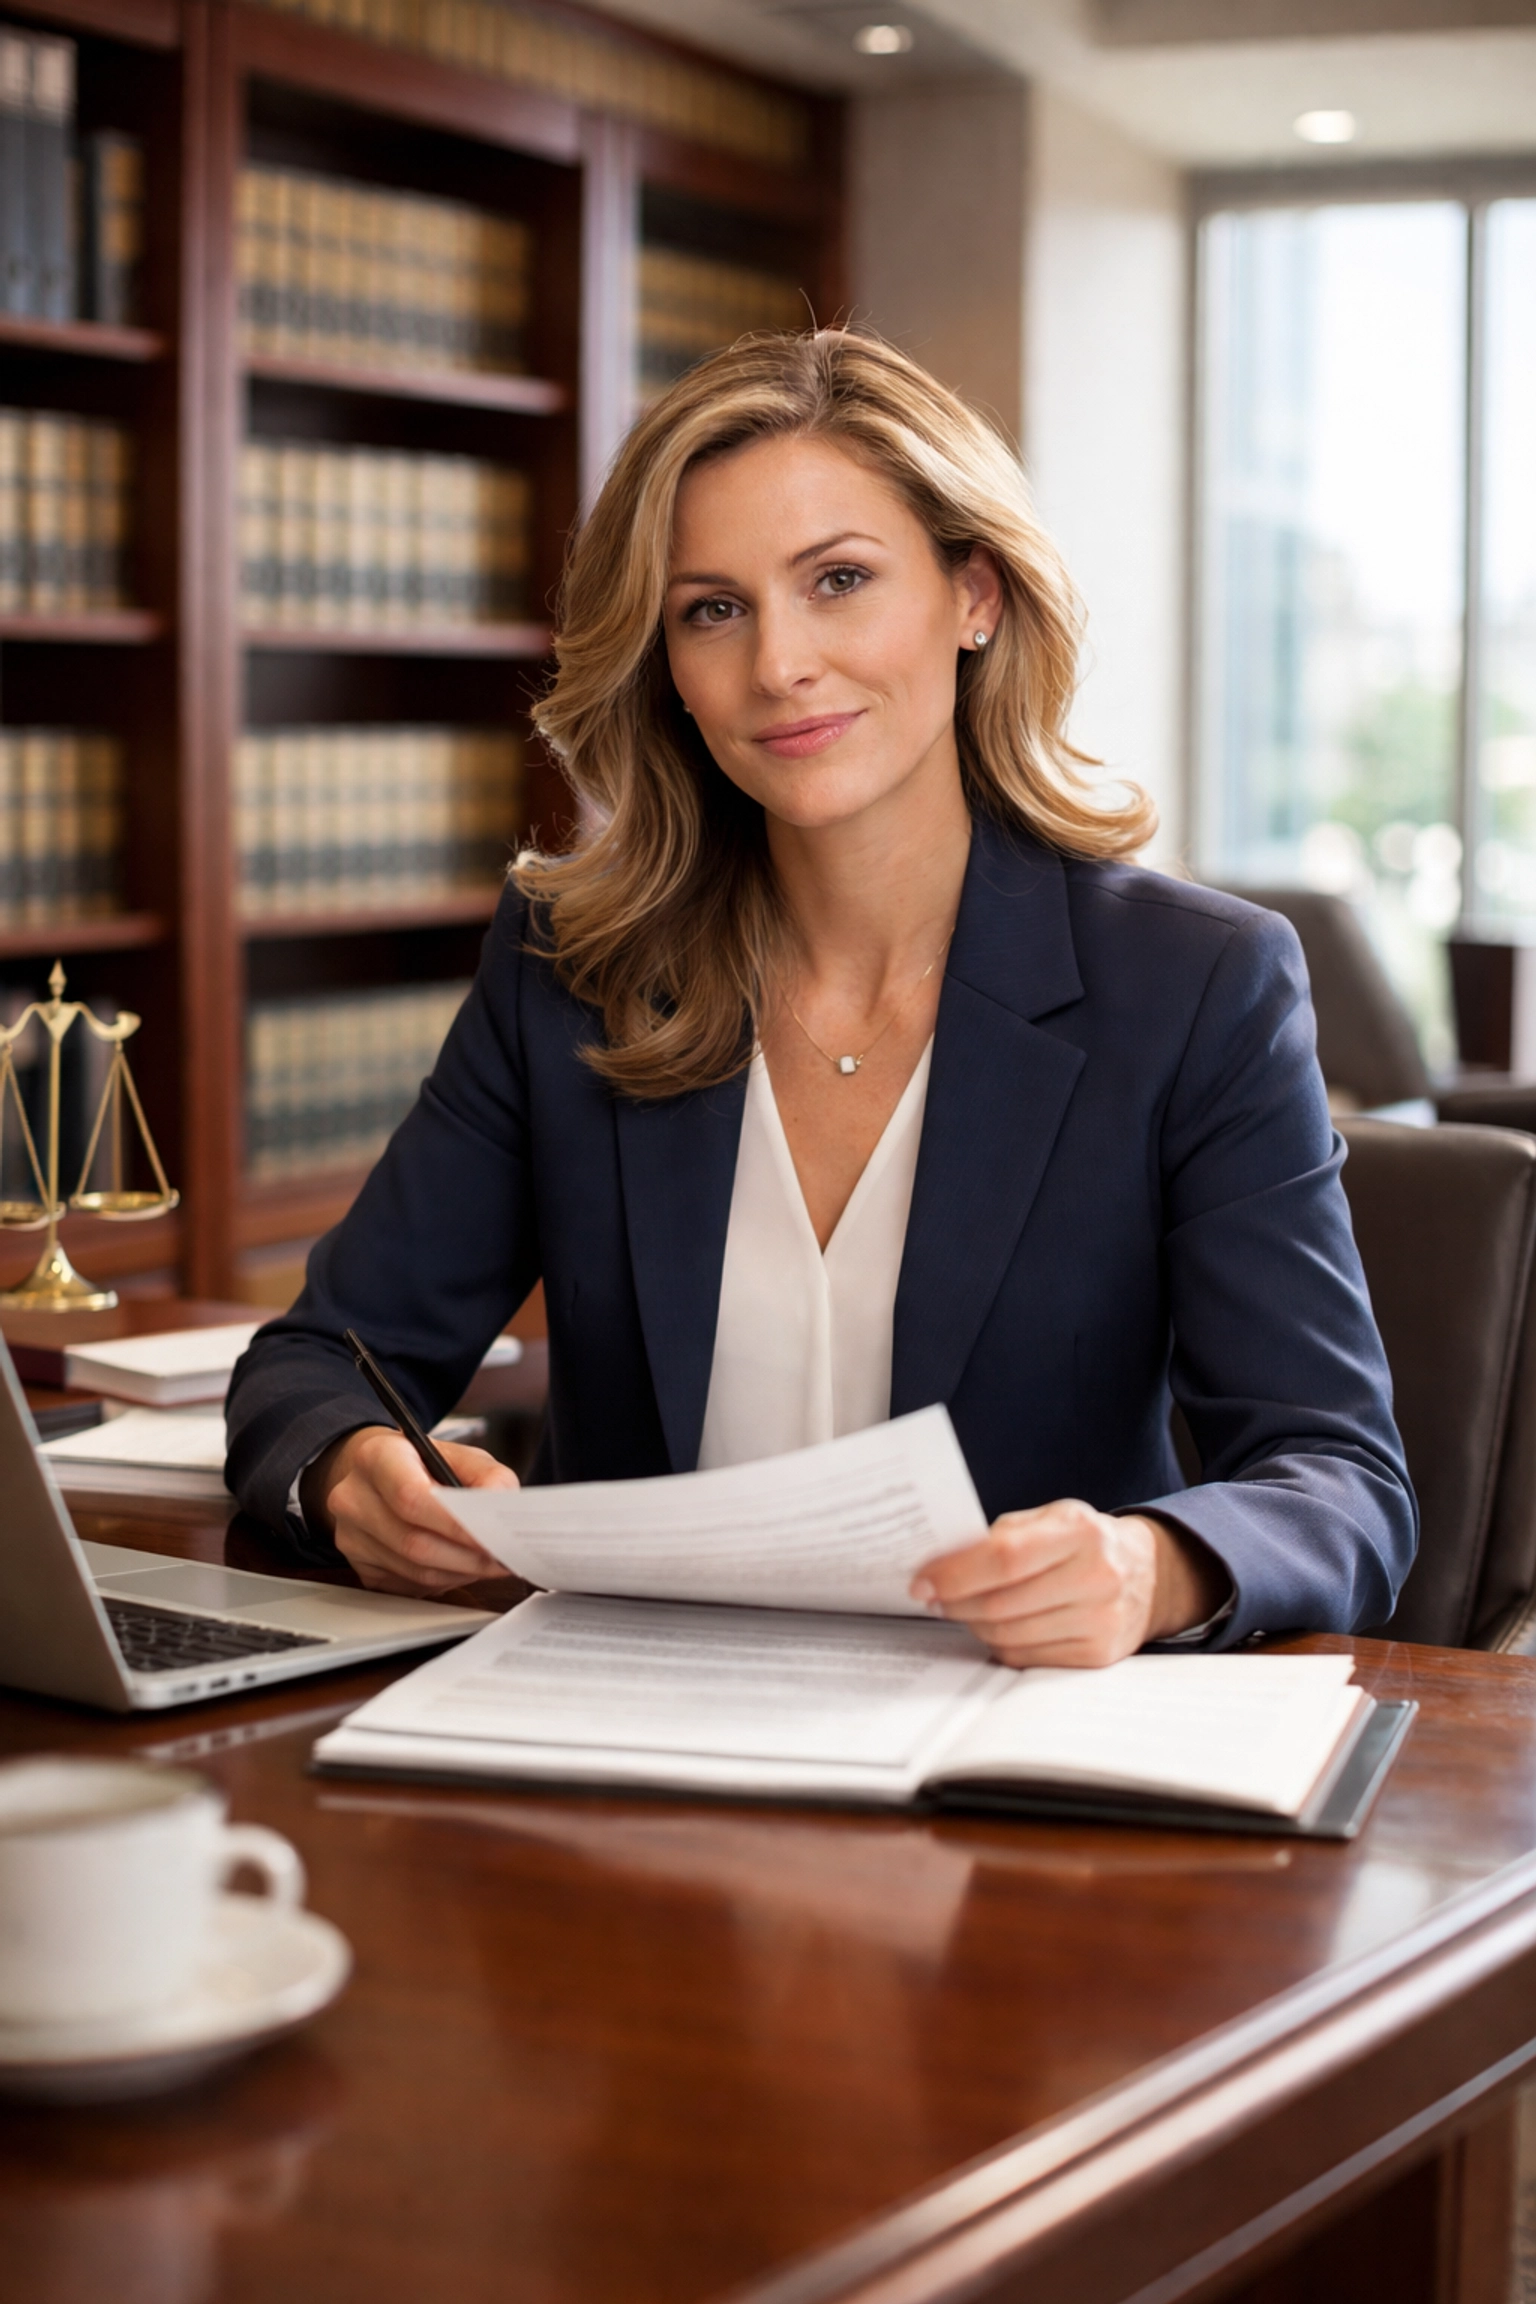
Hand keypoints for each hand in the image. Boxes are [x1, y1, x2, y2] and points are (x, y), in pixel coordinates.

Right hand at [303, 1425, 516, 1595]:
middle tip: (502, 1559)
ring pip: (414, 1572)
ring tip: (487, 1563)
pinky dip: (443, 1581)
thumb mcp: (460, 1456)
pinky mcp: (359, 1566)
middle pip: (414, 1543)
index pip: (412, 1497)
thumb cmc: (423, 1464)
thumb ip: (489, 1477)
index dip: (455, 1525)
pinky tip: (458, 1566)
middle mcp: (353, 1496)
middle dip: (467, 1557)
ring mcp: (350, 1536)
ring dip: (459, 1573)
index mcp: (376, 1456)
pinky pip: (408, 1585)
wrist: (378, 1475)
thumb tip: (502, 1510)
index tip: (492, 1539)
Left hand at [910, 1501, 1228, 1668]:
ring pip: (1009, 1635)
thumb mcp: (1053, 1517)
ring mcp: (1100, 1621)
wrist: (1149, 1576)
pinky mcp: (1097, 1656)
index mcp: (1081, 1532)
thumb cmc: (1086, 1541)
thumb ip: (1003, 1534)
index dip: (955, 1573)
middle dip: (955, 1602)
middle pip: (1002, 1603)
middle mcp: (1096, 1577)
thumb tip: (942, 1562)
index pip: (1004, 1557)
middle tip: (931, 1598)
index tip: (921, 1580)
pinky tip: (992, 1627)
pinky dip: (999, 1645)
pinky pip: (1027, 1658)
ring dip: (973, 1624)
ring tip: (959, 1609)